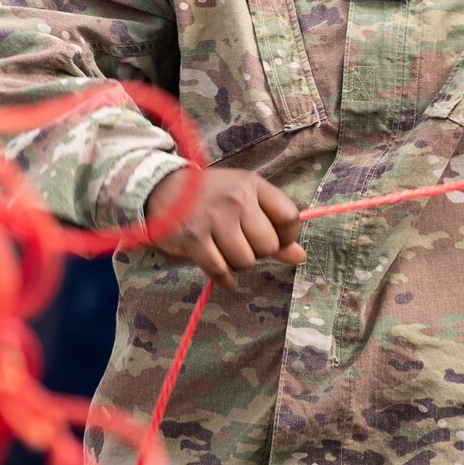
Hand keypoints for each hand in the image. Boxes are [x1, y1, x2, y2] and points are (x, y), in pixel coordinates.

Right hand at [145, 169, 306, 289]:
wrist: (163, 188)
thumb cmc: (211, 196)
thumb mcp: (244, 199)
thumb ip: (273, 225)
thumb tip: (300, 256)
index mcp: (252, 185)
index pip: (289, 217)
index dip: (288, 237)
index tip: (276, 240)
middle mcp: (236, 199)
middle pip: (268, 245)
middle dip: (258, 252)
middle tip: (242, 244)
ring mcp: (214, 218)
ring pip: (245, 261)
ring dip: (238, 264)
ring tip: (227, 252)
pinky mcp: (193, 237)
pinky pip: (220, 270)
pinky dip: (225, 279)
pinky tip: (223, 274)